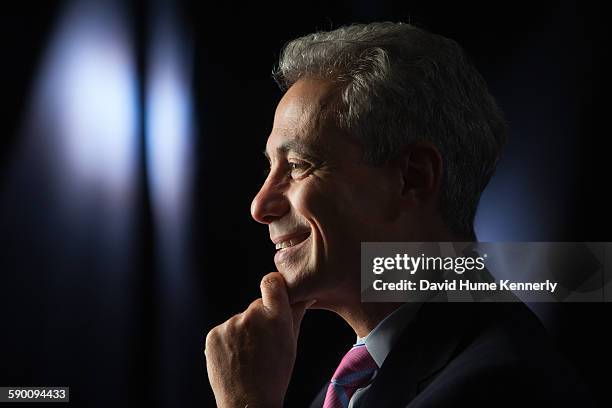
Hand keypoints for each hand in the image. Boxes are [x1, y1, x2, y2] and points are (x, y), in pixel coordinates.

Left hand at [204, 272, 312, 407]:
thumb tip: (304, 296)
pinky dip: (229, 341)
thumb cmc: (275, 375)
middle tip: (263, 343)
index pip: (271, 282)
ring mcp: (230, 325)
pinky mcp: (214, 335)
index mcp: (276, 317)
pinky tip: (236, 357)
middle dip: (260, 319)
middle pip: (256, 306)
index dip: (273, 285)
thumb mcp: (292, 343)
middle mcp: (252, 317)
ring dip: (244, 332)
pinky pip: (224, 331)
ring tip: (248, 355)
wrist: (248, 403)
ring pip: (240, 320)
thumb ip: (296, 314)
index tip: (274, 292)